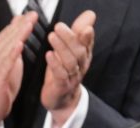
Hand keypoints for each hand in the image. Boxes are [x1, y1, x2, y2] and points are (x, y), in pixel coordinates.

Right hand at [0, 12, 37, 127]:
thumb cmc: (1, 86)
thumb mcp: (9, 62)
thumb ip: (13, 46)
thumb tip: (19, 28)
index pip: (8, 33)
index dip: (20, 23)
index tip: (32, 14)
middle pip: (7, 37)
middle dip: (21, 25)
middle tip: (33, 16)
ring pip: (7, 47)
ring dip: (18, 36)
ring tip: (28, 25)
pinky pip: (5, 64)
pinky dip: (12, 54)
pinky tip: (19, 45)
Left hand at [41, 10, 94, 127]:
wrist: (61, 99)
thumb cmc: (65, 70)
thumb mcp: (72, 50)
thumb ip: (78, 32)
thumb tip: (90, 14)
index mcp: (84, 56)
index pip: (87, 44)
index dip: (87, 36)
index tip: (86, 27)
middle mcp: (80, 66)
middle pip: (79, 52)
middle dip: (70, 38)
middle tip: (58, 26)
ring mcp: (72, 77)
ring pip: (70, 63)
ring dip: (61, 48)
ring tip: (51, 36)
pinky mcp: (61, 86)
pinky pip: (60, 75)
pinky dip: (55, 64)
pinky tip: (49, 55)